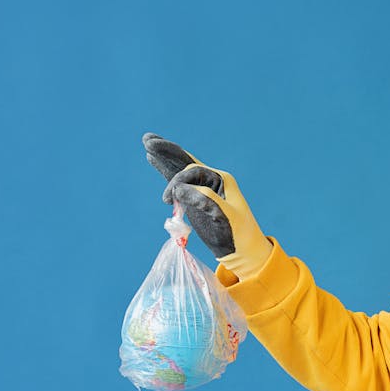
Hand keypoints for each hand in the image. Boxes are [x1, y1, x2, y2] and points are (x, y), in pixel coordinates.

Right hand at [142, 133, 272, 279]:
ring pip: (179, 169)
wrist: (242, 250)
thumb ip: (205, 200)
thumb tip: (179, 190)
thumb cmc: (238, 234)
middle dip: (167, 151)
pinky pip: (176, 182)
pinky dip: (165, 171)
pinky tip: (153, 160)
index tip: (169, 200)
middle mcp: (210, 179)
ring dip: (164, 158)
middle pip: (185, 161)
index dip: (179, 183)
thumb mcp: (225, 216)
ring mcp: (201, 189)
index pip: (193, 172)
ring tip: (147, 142)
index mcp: (221, 179)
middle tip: (147, 140)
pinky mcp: (193, 200)